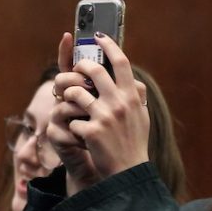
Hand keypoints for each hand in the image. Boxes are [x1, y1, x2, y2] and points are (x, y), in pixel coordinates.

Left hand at [49, 31, 149, 178]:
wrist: (127, 173)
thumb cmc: (134, 144)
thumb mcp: (142, 117)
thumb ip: (136, 98)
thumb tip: (132, 81)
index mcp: (132, 97)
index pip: (121, 62)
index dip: (109, 46)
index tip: (99, 37)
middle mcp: (119, 103)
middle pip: (94, 71)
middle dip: (80, 67)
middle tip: (76, 69)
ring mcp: (104, 116)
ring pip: (76, 94)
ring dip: (69, 98)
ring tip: (72, 105)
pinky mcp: (91, 131)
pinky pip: (72, 120)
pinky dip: (73, 127)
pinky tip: (79, 136)